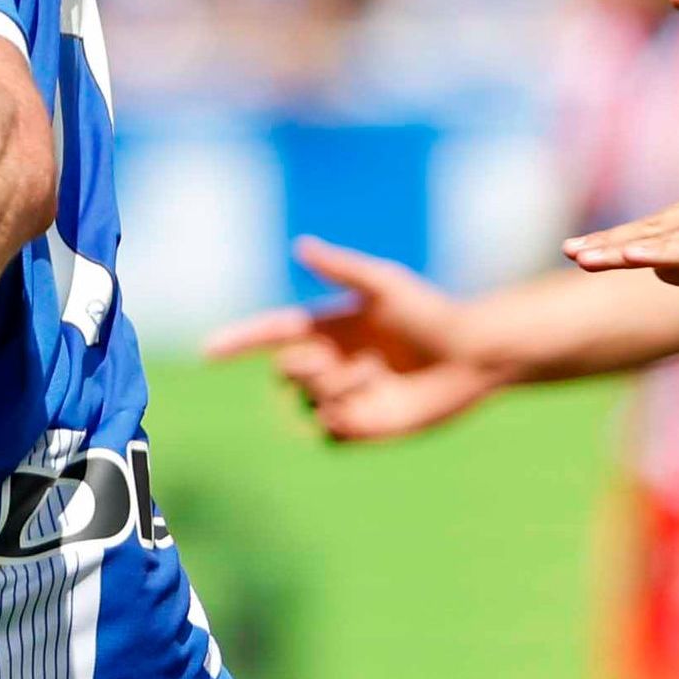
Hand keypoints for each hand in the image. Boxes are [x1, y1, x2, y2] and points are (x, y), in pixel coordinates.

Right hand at [202, 237, 508, 441]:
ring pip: (310, 403)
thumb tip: (299, 245)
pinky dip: (343, 419)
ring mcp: (345, 396)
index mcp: (328, 327)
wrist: (471, 356)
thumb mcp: (384, 283)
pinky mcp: (362, 427)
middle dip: (305, 366)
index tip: (208, 351)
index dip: (238, 342)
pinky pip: (329, 433)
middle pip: (286, 372)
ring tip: (378, 374)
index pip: (270, 334)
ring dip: (340, 387)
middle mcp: (331, 361)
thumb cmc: (431, 312)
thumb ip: (341, 268)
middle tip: (336, 359)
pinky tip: (374, 403)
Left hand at [564, 179, 678, 305]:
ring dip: (625, 248)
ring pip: (670, 237)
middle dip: (610, 243)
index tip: (584, 250)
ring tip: (585, 257)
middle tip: (567, 251)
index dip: (622, 240)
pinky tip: (636, 260)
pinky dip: (667, 254)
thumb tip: (660, 269)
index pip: (662, 227)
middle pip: (656, 227)